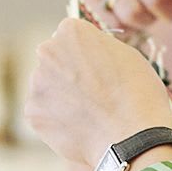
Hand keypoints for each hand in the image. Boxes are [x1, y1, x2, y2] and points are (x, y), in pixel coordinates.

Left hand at [26, 19, 171, 168]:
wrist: (131, 138)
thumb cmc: (139, 94)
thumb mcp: (128, 56)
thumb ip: (100, 48)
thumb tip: (87, 55)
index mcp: (72, 32)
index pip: (73, 35)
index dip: (89, 52)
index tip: (101, 66)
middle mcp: (47, 52)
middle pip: (55, 59)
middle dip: (70, 72)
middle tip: (95, 91)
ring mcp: (36, 83)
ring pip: (48, 86)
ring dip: (64, 96)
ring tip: (92, 113)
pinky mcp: (32, 112)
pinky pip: (45, 112)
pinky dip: (60, 119)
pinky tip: (83, 126)